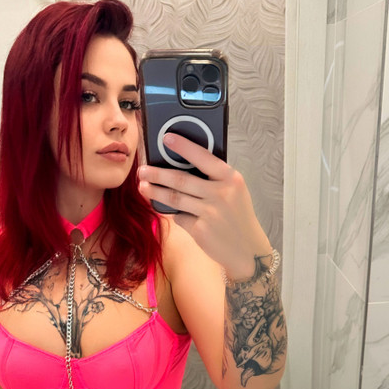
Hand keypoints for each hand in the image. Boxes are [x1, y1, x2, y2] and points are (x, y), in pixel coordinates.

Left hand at [137, 133, 272, 279]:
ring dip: (155, 192)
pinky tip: (170, 211)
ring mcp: (209, 213)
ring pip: (174, 198)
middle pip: (181, 179)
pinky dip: (175, 214)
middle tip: (142, 170)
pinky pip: (180, 217)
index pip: (203, 157)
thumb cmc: (237, 218)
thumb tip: (182, 168)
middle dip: (158, 174)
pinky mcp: (200, 230)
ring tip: (143, 187)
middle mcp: (221, 194)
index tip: (166, 138)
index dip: (183, 146)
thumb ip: (214, 180)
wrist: (247, 250)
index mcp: (230, 178)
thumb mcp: (234, 192)